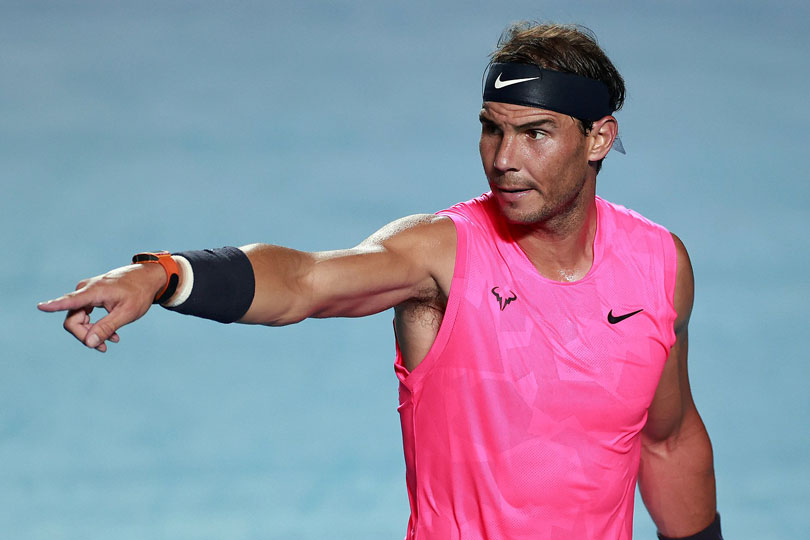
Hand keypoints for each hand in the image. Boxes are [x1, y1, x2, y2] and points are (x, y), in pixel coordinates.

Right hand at [38, 263, 166, 352]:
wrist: (148, 278)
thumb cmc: (139, 293)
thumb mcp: (127, 313)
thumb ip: (107, 328)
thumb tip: (88, 343)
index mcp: (94, 291)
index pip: (70, 301)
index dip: (54, 305)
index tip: (40, 306)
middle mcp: (85, 290)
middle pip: (73, 320)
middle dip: (86, 335)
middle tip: (104, 347)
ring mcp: (86, 292)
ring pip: (79, 319)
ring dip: (92, 333)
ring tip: (112, 340)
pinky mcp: (90, 296)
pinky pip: (85, 315)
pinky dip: (95, 326)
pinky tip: (112, 335)